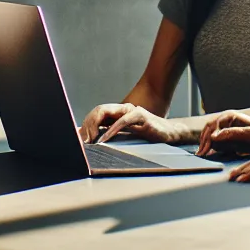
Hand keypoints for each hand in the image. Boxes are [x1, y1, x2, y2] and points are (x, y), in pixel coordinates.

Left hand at [79, 103, 194, 144]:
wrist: (169, 133)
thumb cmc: (149, 134)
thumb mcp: (126, 134)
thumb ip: (112, 134)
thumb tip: (92, 140)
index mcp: (118, 112)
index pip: (97, 113)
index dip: (86, 124)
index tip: (80, 138)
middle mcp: (123, 108)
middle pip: (99, 110)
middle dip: (88, 125)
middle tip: (84, 140)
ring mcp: (131, 111)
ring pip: (106, 112)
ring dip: (95, 126)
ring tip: (91, 139)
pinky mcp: (140, 116)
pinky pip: (122, 121)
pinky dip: (111, 130)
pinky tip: (105, 139)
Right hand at [196, 111, 249, 155]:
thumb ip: (234, 134)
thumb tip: (215, 136)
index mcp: (230, 116)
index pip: (212, 126)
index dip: (207, 138)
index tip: (205, 150)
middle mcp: (225, 121)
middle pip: (208, 131)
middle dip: (203, 143)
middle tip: (200, 156)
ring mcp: (225, 129)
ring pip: (209, 136)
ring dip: (205, 145)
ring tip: (202, 156)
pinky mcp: (227, 137)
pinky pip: (215, 142)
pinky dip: (210, 148)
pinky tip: (208, 155)